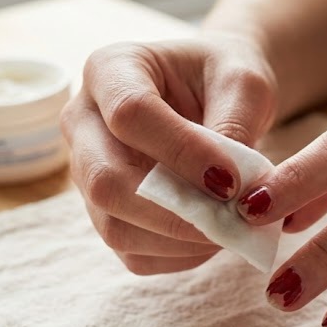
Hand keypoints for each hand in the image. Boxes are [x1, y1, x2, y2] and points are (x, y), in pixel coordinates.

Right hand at [61, 34, 277, 273]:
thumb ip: (236, 124)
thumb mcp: (243, 82)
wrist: (215, 92)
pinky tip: (215, 237)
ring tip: (232, 230)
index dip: (180, 153)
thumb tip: (228, 188)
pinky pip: (133, 252)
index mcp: (110, 70)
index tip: (232, 179)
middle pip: (104, 180)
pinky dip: (179, 256)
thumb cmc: (225, 77)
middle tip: (233, 219)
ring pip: (114, 226)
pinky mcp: (105, 213)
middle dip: (173, 212)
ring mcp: (87, 172)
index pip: (129, 115)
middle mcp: (83, 122)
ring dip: (179, 240)